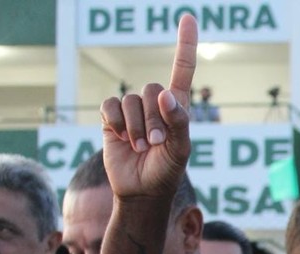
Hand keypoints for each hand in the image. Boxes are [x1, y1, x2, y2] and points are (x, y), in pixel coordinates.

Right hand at [99, 14, 196, 205]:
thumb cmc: (167, 171)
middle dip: (154, 118)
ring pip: (130, 100)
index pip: (183, 69)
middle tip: (156, 143)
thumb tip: (166, 96)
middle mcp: (155, 103)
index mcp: (177, 106)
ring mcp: (133, 110)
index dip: (185, 43)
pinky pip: (110, 106)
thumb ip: (179, 122)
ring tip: (142, 147)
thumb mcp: (181, 150)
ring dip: (137, 126)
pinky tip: (123, 139)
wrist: (142, 191)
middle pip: (152, 88)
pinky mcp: (113, 119)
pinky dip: (117, 123)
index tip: (189, 17)